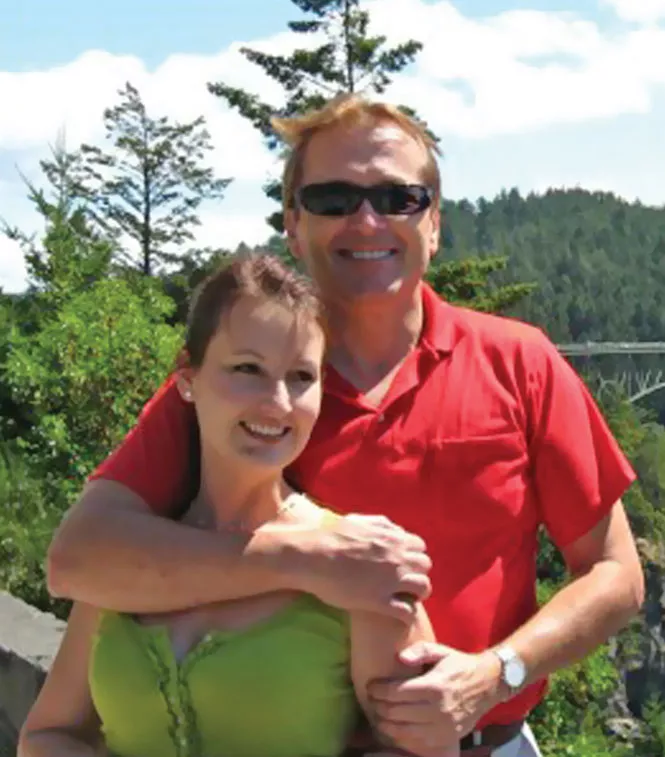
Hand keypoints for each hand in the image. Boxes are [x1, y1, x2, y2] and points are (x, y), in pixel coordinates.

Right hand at [297, 514, 431, 620]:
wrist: (313, 556)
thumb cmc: (331, 536)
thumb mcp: (360, 521)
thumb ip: (381, 524)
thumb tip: (394, 529)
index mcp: (393, 538)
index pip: (420, 547)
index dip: (412, 555)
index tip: (404, 563)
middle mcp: (398, 557)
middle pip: (425, 566)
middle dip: (417, 572)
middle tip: (405, 581)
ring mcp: (391, 580)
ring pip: (424, 588)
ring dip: (417, 593)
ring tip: (406, 598)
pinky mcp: (380, 601)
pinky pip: (408, 611)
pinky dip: (408, 614)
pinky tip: (399, 615)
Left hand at [367, 642, 501, 756]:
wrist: (488, 685)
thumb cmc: (459, 665)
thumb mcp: (441, 651)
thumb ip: (419, 651)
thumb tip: (400, 658)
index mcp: (434, 686)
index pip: (396, 692)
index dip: (378, 690)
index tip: (370, 686)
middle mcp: (438, 709)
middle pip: (396, 713)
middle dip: (378, 706)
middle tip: (372, 700)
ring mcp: (443, 727)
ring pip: (403, 731)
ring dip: (386, 724)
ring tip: (378, 715)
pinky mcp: (447, 738)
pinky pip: (417, 743)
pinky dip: (401, 737)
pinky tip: (394, 728)